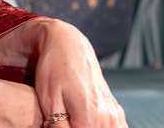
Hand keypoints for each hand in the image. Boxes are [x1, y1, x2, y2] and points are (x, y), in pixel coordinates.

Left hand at [0, 18, 126, 127]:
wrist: (67, 43)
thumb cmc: (53, 69)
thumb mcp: (49, 101)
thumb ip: (59, 127)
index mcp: (90, 116)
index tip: (60, 122)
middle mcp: (107, 116)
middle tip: (64, 117)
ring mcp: (113, 112)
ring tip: (71, 116)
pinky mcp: (115, 109)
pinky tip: (85, 120)